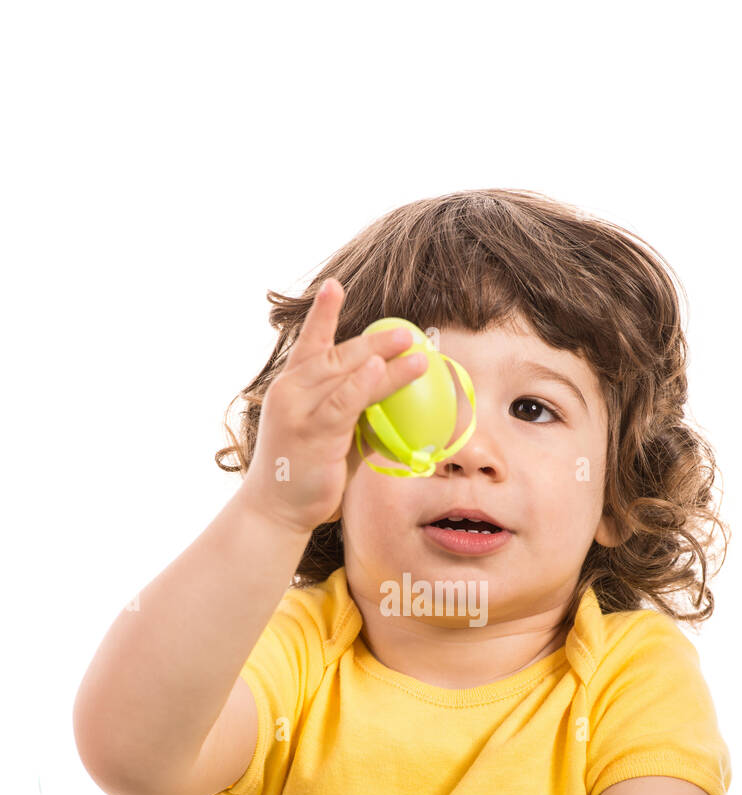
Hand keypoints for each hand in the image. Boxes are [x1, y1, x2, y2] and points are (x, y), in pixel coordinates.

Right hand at [236, 277, 427, 533]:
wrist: (275, 509)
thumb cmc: (303, 474)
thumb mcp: (330, 439)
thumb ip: (354, 419)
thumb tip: (392, 410)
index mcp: (292, 388)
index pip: (309, 343)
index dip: (322, 314)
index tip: (334, 285)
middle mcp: (291, 392)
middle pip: (336, 354)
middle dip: (374, 340)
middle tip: (406, 330)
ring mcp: (300, 410)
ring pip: (344, 374)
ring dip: (381, 357)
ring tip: (413, 348)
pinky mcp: (312, 432)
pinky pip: (343, 402)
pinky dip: (364, 384)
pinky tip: (383, 370)